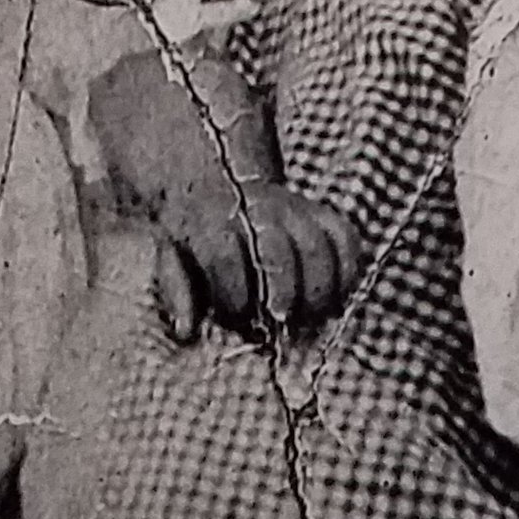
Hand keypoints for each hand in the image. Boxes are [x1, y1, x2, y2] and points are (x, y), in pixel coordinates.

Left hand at [153, 183, 361, 342]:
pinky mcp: (321, 214)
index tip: (240, 318)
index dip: (235, 294)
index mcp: (210, 220)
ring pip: (319, 245)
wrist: (218, 187)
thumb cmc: (193, 238)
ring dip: (320, 291)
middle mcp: (255, 210)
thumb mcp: (171, 258)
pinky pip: (345, 239)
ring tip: (310, 319)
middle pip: (279, 250)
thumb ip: (177, 293)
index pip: (226, 255)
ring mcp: (293, 208)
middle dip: (284, 295)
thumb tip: (188, 330)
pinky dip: (347, 272)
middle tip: (283, 323)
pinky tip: (334, 299)